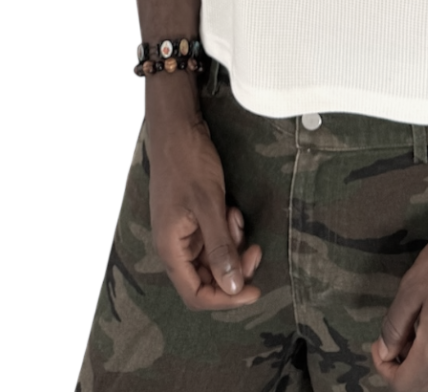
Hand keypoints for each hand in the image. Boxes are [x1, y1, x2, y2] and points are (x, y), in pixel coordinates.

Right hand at [148, 119, 263, 310]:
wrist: (178, 128)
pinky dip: (228, 229)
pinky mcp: (194, 217)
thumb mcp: (209, 205)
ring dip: (232, 244)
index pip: (197, 294)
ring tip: (237, 217)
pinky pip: (215, 236)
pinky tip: (232, 209)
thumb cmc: (189, 164)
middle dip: (234, 267)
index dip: (226, 298)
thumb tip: (233, 288)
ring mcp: (185, 231)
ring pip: (215, 256)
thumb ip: (221, 248)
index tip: (254, 290)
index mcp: (171, 249)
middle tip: (256, 249)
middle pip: (208, 277)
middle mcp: (175, 246)